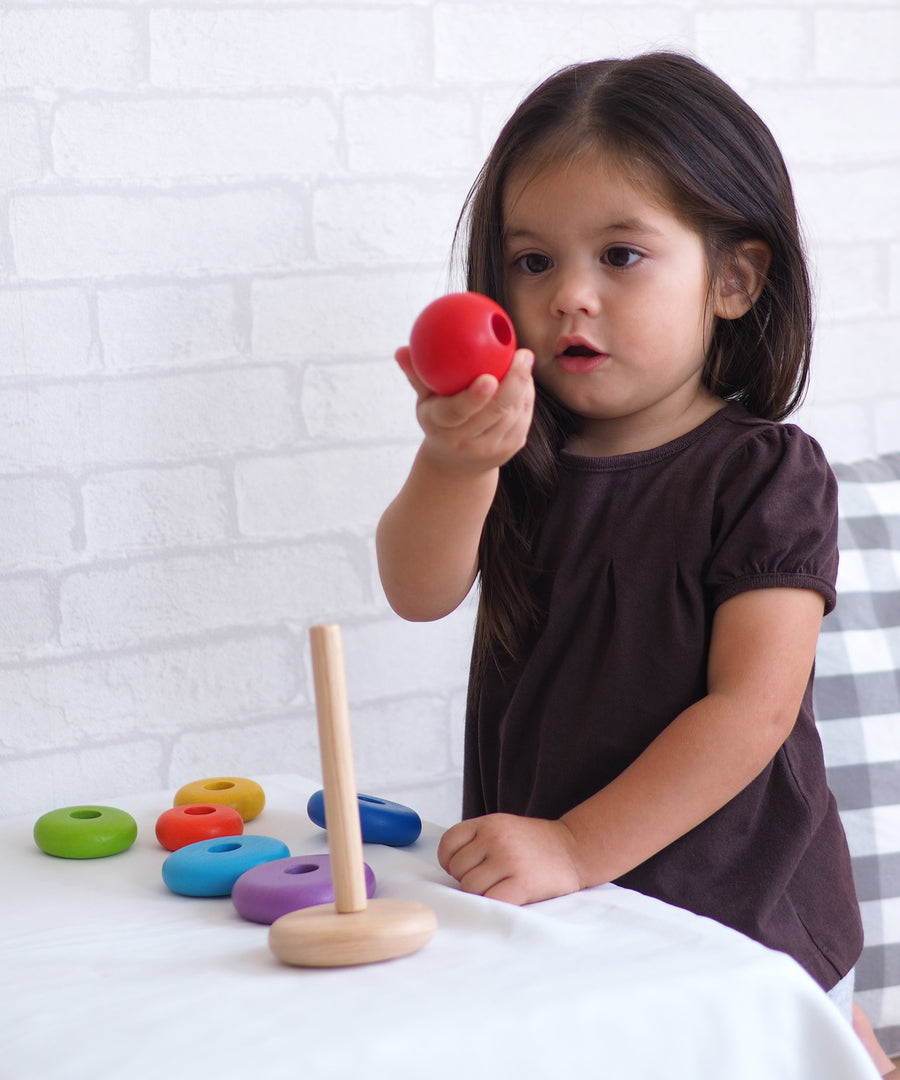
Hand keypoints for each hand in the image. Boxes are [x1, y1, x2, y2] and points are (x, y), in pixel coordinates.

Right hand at [395, 346, 534, 474]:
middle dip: (513, 383)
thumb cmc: (438, 419)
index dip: (474, 398)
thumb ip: (417, 375)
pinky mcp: (511, 450)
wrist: (455, 464)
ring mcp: (491, 449)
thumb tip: (401, 350)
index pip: (457, 413)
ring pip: (513, 413)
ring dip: (522, 385)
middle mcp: (467, 442)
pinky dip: (526, 396)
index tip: (488, 378)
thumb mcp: (424, 401)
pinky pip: (523, 418)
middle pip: (495, 412)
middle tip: (522, 355)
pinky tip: (526, 377)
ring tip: (524, 359)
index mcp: (442, 427)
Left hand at [437, 813, 582, 905]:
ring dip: (480, 894)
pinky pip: (489, 901)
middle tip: (490, 879)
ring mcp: (508, 860)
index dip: (450, 861)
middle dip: (468, 879)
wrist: (575, 849)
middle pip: (457, 869)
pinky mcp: (521, 883)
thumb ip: (477, 840)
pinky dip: (493, 904)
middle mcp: (495, 838)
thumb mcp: (503, 827)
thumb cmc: (535, 844)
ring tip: (500, 887)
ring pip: (470, 888)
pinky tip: (506, 897)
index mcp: (488, 823)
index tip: (464, 868)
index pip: (448, 844)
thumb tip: (449, 867)